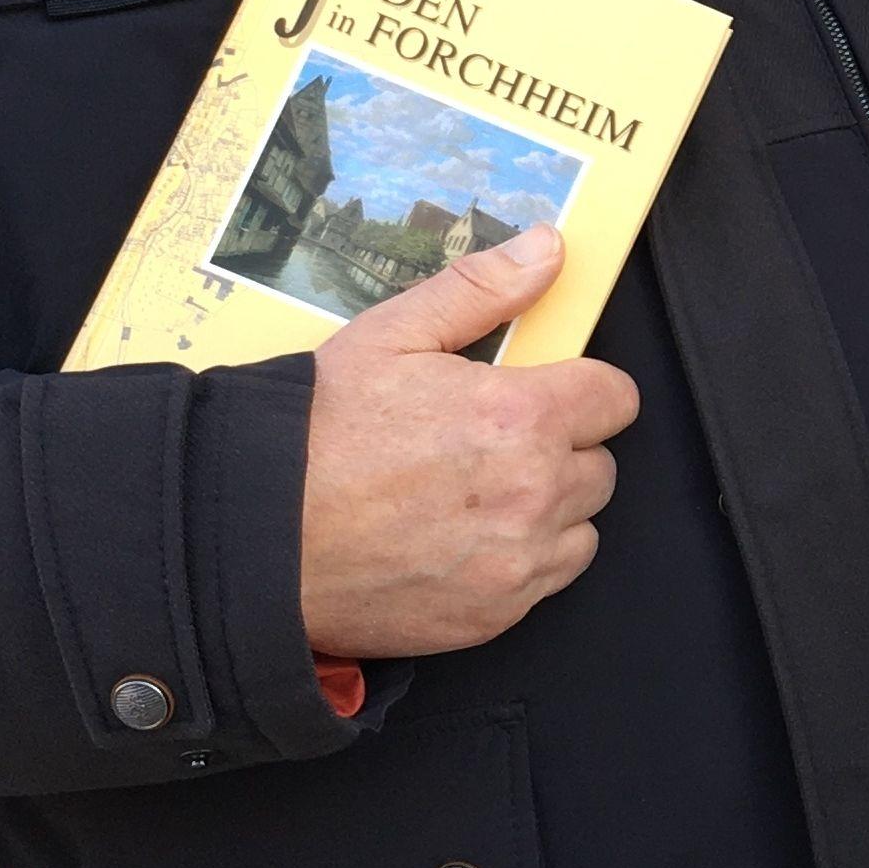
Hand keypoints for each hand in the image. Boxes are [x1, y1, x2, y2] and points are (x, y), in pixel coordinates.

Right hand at [298, 226, 635, 658]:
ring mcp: (516, 563)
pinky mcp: (492, 616)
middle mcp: (533, 493)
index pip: (616, 398)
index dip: (583, 389)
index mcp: (520, 416)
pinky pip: (546, 582)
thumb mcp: (390, 335)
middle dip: (560, 449)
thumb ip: (482, 290)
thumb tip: (548, 250)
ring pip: (581, 527)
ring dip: (549, 510)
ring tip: (478, 494)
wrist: (252, 539)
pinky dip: (520, 563)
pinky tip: (463, 541)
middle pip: (601, 465)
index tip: (548, 392)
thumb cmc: (313, 435)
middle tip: (493, 443)